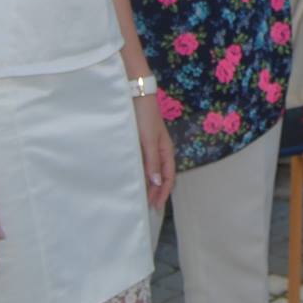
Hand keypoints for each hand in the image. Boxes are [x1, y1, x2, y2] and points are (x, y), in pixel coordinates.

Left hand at [135, 94, 174, 209]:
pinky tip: (134, 179)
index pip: (168, 177)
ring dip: (148, 184)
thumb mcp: (149, 140)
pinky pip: (142, 163)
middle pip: (161, 176)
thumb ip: (152, 161)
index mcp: (166, 151)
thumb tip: (157, 182)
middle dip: (156, 191)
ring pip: (151, 171)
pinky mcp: (140, 143)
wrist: (135, 96)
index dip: (163, 192)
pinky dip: (141, 174)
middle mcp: (159, 151)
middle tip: (147, 206)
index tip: (155, 206)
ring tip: (141, 197)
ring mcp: (150, 147)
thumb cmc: (145, 117)